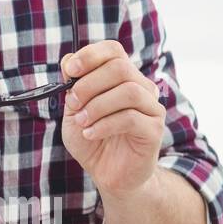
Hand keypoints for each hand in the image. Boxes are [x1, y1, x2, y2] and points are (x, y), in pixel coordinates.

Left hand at [60, 40, 165, 198]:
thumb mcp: (73, 109)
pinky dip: (104, 125)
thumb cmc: (92, 137)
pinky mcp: (154, 130)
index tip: (70, 70)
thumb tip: (68, 61)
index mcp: (122, 78)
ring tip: (81, 122)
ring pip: (128, 91)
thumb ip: (72, 85)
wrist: (109, 173)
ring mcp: (151, 108)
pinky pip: (131, 118)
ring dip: (97, 106)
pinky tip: (90, 134)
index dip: (91, 55)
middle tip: (73, 103)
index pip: (113, 50)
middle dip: (89, 84)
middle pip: (120, 68)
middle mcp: (141, 88)